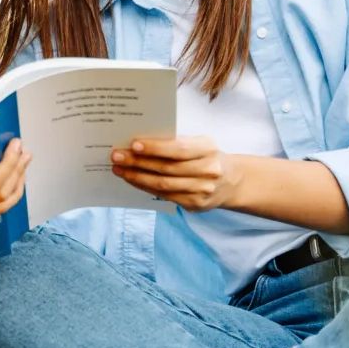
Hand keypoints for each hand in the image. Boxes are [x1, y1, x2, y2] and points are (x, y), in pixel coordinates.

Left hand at [111, 135, 239, 211]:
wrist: (231, 181)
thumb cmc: (206, 156)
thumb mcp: (199, 143)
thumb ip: (176, 142)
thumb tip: (139, 143)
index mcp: (208, 149)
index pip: (179, 149)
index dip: (156, 147)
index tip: (134, 144)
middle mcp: (208, 171)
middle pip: (167, 168)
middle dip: (138, 162)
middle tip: (117, 156)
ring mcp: (202, 191)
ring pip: (163, 185)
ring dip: (137, 177)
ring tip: (119, 169)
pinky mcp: (195, 205)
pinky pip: (165, 196)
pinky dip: (145, 187)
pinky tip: (132, 180)